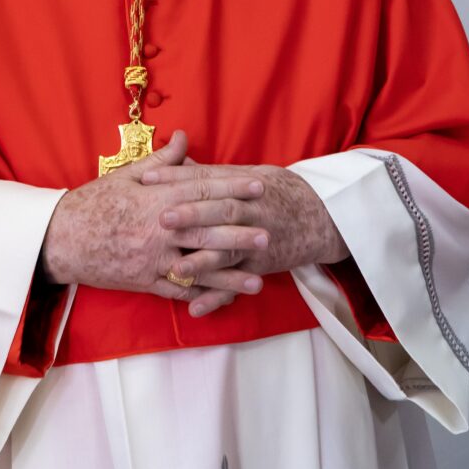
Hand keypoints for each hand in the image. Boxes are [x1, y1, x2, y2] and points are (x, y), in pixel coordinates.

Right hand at [39, 131, 269, 311]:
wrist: (61, 240)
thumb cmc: (93, 203)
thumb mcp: (126, 177)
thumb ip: (161, 162)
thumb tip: (184, 137)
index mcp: (156, 200)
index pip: (201, 190)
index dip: (232, 187)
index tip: (257, 186)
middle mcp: (159, 231)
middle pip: (207, 230)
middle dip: (240, 232)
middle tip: (268, 232)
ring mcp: (153, 259)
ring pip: (199, 267)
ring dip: (231, 273)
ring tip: (258, 277)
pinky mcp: (145, 282)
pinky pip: (179, 289)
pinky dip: (202, 294)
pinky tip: (224, 297)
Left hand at [141, 159, 348, 315]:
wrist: (321, 215)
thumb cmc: (276, 190)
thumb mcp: (247, 173)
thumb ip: (211, 173)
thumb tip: (176, 159)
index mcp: (242, 184)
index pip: (206, 179)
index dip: (177, 178)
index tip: (147, 178)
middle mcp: (251, 210)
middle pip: (219, 211)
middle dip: (191, 215)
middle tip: (162, 218)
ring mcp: (257, 239)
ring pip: (228, 250)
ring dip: (202, 261)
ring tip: (177, 269)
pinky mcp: (262, 264)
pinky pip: (237, 283)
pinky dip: (217, 297)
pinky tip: (195, 308)